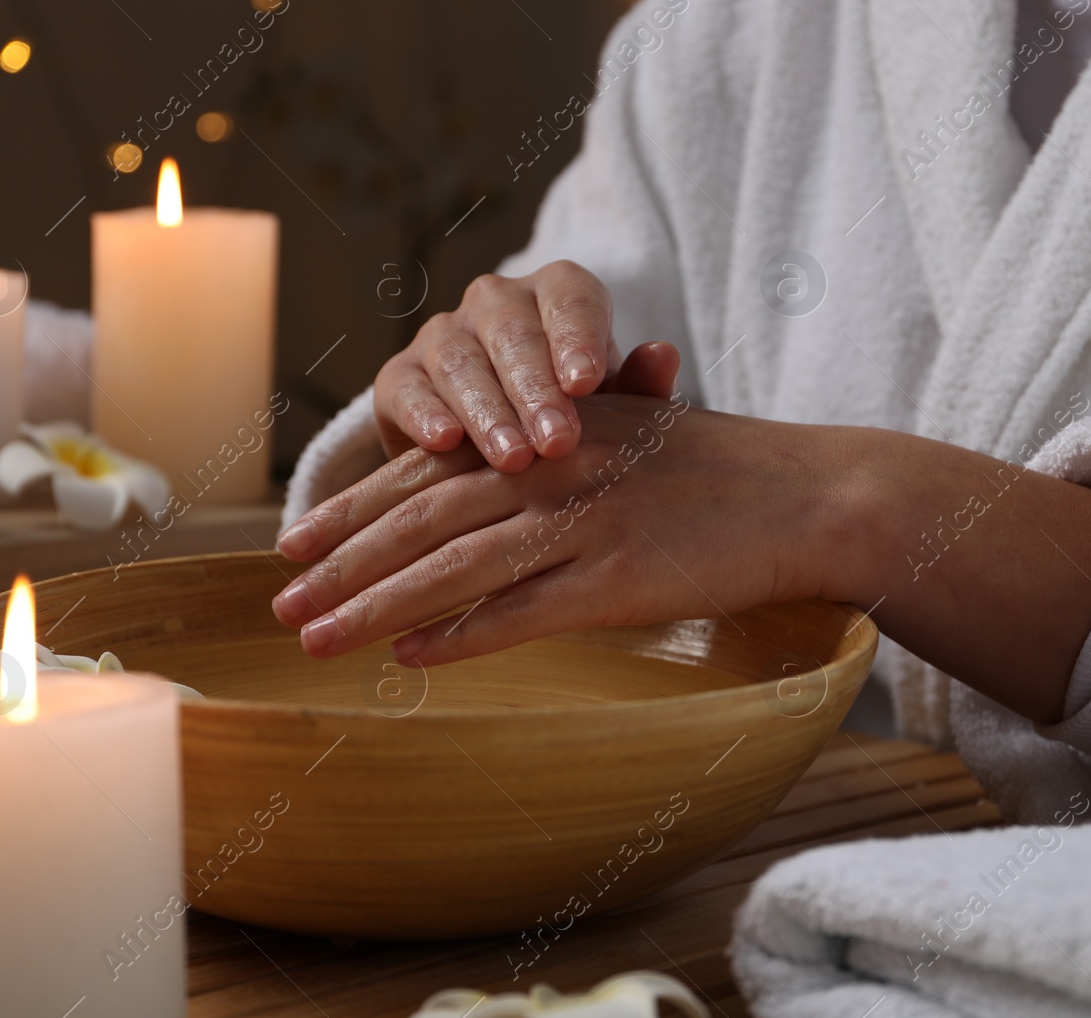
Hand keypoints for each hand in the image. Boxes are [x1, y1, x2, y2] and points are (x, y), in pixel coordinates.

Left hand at [275, 393, 1090, 724]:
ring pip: (456, 564)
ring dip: (376, 602)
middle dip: (343, 559)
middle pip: (424, 517)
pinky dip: (462, 635)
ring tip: (315, 635)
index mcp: (547, 433)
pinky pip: (524, 610)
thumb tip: (489, 504)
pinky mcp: (621, 577)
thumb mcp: (625, 442)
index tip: (296, 541)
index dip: (354, 506)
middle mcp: (553, 468)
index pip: (429, 469)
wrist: (811, 492)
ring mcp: (585, 521)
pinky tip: (410, 657)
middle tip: (279, 600)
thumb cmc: (721, 472)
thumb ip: (553, 463)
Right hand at [373, 260, 678, 471]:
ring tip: (512, 457)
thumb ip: (641, 389)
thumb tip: (664, 356)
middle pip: (513, 332)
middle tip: (557, 441)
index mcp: (558, 295)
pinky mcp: (400, 378)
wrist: (502, 458)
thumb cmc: (578, 422)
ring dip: (487, 410)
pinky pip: (407, 388)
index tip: (588, 384)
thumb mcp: (617, 411)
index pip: (570, 298)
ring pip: (460, 361)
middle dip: (535, 389)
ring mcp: (443, 335)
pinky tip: (446, 442)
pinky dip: (424, 414)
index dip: (578, 336)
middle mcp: (496, 302)